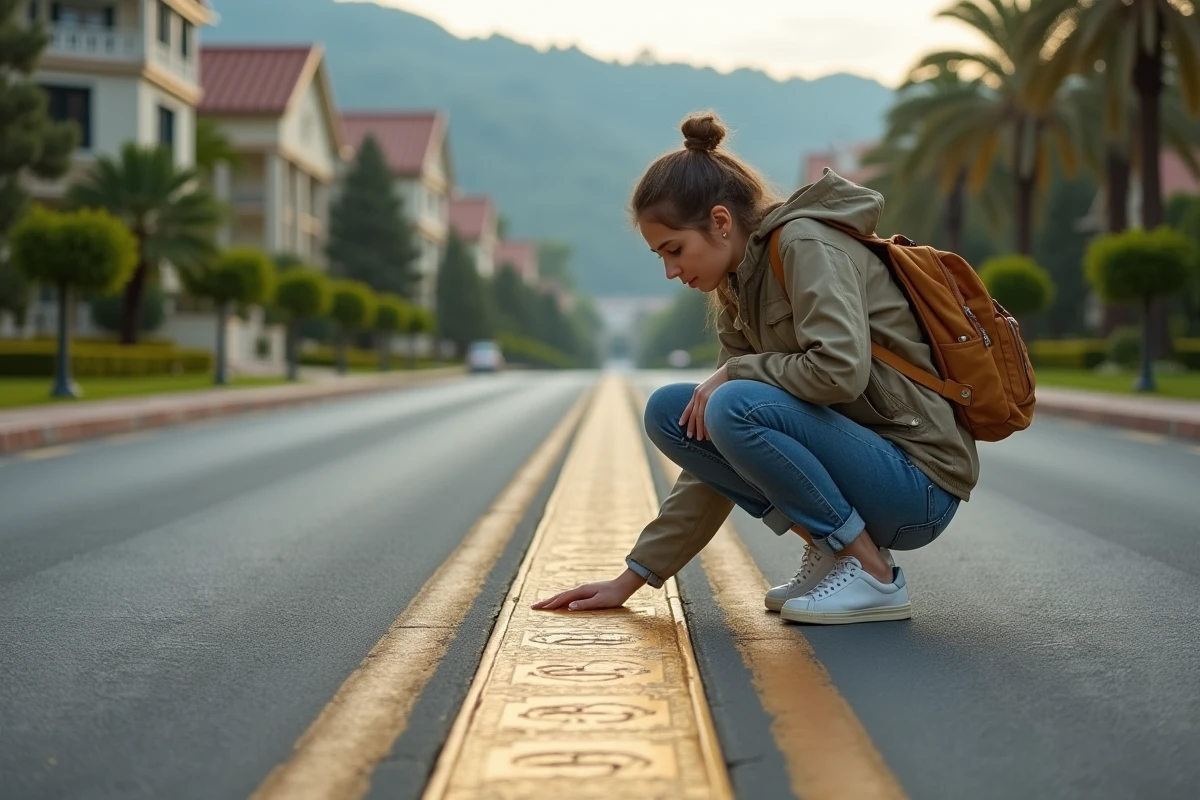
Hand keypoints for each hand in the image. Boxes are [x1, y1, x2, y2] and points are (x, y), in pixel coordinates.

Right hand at [532, 569, 646, 611]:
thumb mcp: (600, 602)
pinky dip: (561, 600)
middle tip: (533, 607)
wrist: (624, 585)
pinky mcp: (587, 592)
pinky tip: (560, 603)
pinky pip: (569, 596)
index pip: (562, 598)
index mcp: (581, 591)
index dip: (549, 604)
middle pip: (559, 596)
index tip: (537, 608)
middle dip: (546, 602)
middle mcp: (580, 589)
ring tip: (543, 605)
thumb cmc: (614, 595)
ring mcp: (583, 590)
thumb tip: (569, 607)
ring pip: (564, 596)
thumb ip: (585, 605)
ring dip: (552, 600)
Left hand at [679, 364, 730, 440]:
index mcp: (697, 392)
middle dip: (692, 427)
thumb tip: (707, 407)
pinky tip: (710, 432)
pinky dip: (708, 425)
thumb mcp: (711, 388)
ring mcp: (704, 397)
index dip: (684, 417)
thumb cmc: (723, 381)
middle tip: (691, 437)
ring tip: (701, 438)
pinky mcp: (711, 398)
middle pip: (693, 415)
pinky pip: (707, 415)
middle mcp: (698, 395)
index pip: (689, 408)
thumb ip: (707, 397)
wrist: (730, 372)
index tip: (680, 424)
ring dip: (700, 429)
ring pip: (699, 417)